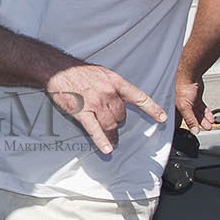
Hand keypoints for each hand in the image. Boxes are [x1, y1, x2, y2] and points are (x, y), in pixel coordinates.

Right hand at [45, 63, 165, 154]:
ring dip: (112, 134)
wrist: (57, 70)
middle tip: (115, 125)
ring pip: (110, 124)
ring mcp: (95, 104)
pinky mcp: (82, 112)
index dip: (151, 109)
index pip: (139, 97)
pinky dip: (101, 140)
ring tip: (113, 141)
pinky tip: (107, 149)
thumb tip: (119, 99)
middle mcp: (108, 93)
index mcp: (115, 82)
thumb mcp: (101, 73)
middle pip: (121, 115)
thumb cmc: (78, 71)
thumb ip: (112, 86)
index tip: (162, 118)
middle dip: (119, 121)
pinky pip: (94, 130)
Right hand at [174, 72, 214, 132]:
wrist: (189, 77)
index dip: (187, 128)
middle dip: (199, 124)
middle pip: (192, 119)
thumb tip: (194, 130)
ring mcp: (190, 103)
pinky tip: (211, 118)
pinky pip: (202, 109)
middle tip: (206, 129)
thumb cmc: (181, 88)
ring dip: (204, 120)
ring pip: (198, 114)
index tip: (195, 132)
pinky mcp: (196, 99)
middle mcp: (182, 107)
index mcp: (175, 110)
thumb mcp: (185, 107)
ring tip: (210, 125)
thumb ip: (190, 119)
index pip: (181, 122)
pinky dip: (207, 114)